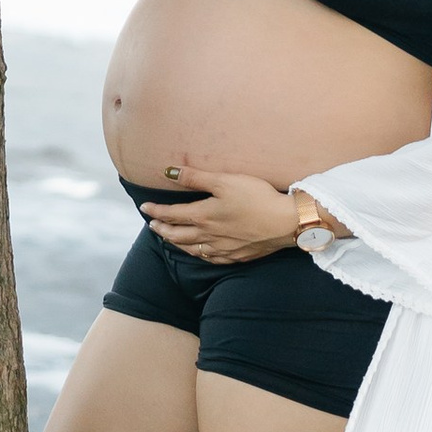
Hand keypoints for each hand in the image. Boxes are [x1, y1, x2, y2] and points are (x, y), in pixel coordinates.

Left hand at [136, 160, 303, 264]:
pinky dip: (199, 254)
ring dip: (176, 243)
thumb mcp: (224, 180)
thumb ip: (194, 177)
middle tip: (152, 225)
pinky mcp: (237, 256)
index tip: (145, 207)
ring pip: (192, 249)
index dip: (156, 210)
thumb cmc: (256, 197)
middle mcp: (209, 235)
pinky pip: (211, 258)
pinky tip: (200, 253)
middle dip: (162, 229)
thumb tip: (167, 172)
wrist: (286, 222)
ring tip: (169, 239)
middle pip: (178, 235)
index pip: (172, 214)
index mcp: (203, 216)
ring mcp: (223, 248)